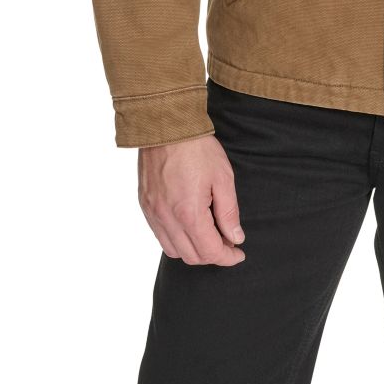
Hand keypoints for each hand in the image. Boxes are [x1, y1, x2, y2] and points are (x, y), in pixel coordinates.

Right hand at [138, 134, 246, 266]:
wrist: (166, 126)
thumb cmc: (197, 148)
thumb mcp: (223, 178)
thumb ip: (229, 212)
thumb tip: (235, 237)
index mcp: (188, 213)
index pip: (210, 251)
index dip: (227, 257)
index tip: (238, 253)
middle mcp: (167, 219)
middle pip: (191, 257)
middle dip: (212, 255)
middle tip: (228, 241)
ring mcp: (153, 213)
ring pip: (173, 251)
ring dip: (193, 250)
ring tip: (209, 234)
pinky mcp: (145, 206)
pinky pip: (160, 235)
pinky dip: (176, 239)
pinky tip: (189, 225)